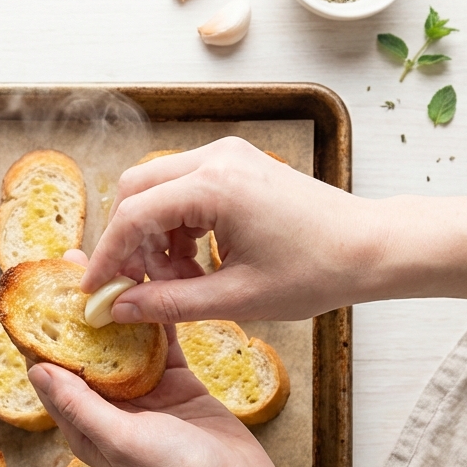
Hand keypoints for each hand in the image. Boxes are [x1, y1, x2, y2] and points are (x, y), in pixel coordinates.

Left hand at [30, 251, 346, 466]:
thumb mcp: (120, 440)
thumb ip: (80, 405)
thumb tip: (36, 369)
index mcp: (85, 427)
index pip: (52, 374)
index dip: (41, 335)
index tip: (33, 294)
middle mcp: (109, 409)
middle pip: (85, 350)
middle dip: (77, 309)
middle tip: (71, 260)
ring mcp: (144, 395)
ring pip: (122, 341)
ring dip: (115, 306)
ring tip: (110, 262)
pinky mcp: (176, 384)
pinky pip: (158, 344)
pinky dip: (154, 318)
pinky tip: (149, 285)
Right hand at [79, 137, 466, 323]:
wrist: (371, 246)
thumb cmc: (317, 270)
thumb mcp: (237, 298)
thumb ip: (171, 303)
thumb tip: (120, 309)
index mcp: (214, 186)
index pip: (133, 216)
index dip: (108, 257)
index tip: (95, 292)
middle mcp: (215, 159)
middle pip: (135, 191)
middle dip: (127, 242)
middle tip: (134, 288)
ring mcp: (227, 157)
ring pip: (157, 190)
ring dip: (153, 236)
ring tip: (176, 283)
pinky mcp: (236, 166)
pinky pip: (183, 190)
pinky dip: (176, 227)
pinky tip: (195, 265)